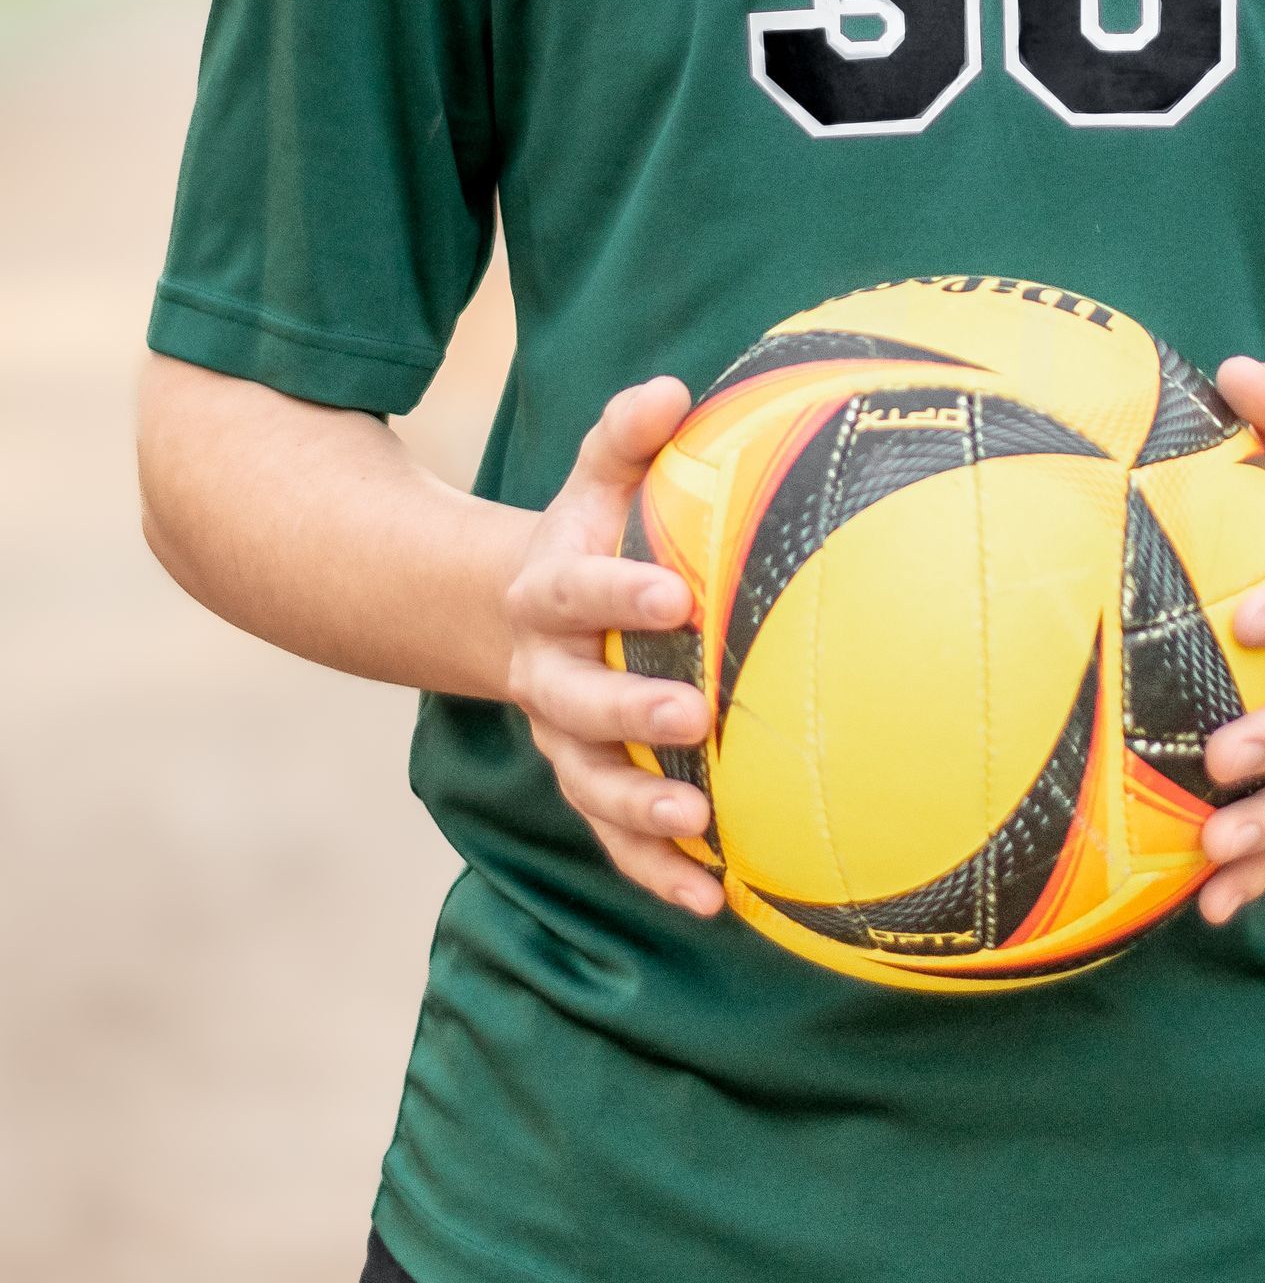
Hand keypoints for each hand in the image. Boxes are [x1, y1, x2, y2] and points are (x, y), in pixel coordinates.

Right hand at [503, 378, 722, 916]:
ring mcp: (564, 742)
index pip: (578, 590)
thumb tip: (673, 388)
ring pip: (593, 785)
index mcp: (548, 591)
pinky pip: (618, 842)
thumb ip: (626, 437)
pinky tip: (715, 902)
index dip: (619, 594)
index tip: (677, 596)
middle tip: (694, 716)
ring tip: (700, 825)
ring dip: (643, 812)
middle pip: (579, 703)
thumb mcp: (597, 479)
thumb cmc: (592, 533)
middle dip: (632, 713)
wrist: (522, 613)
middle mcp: (547, 676)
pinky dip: (659, 873)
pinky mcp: (590, 789)